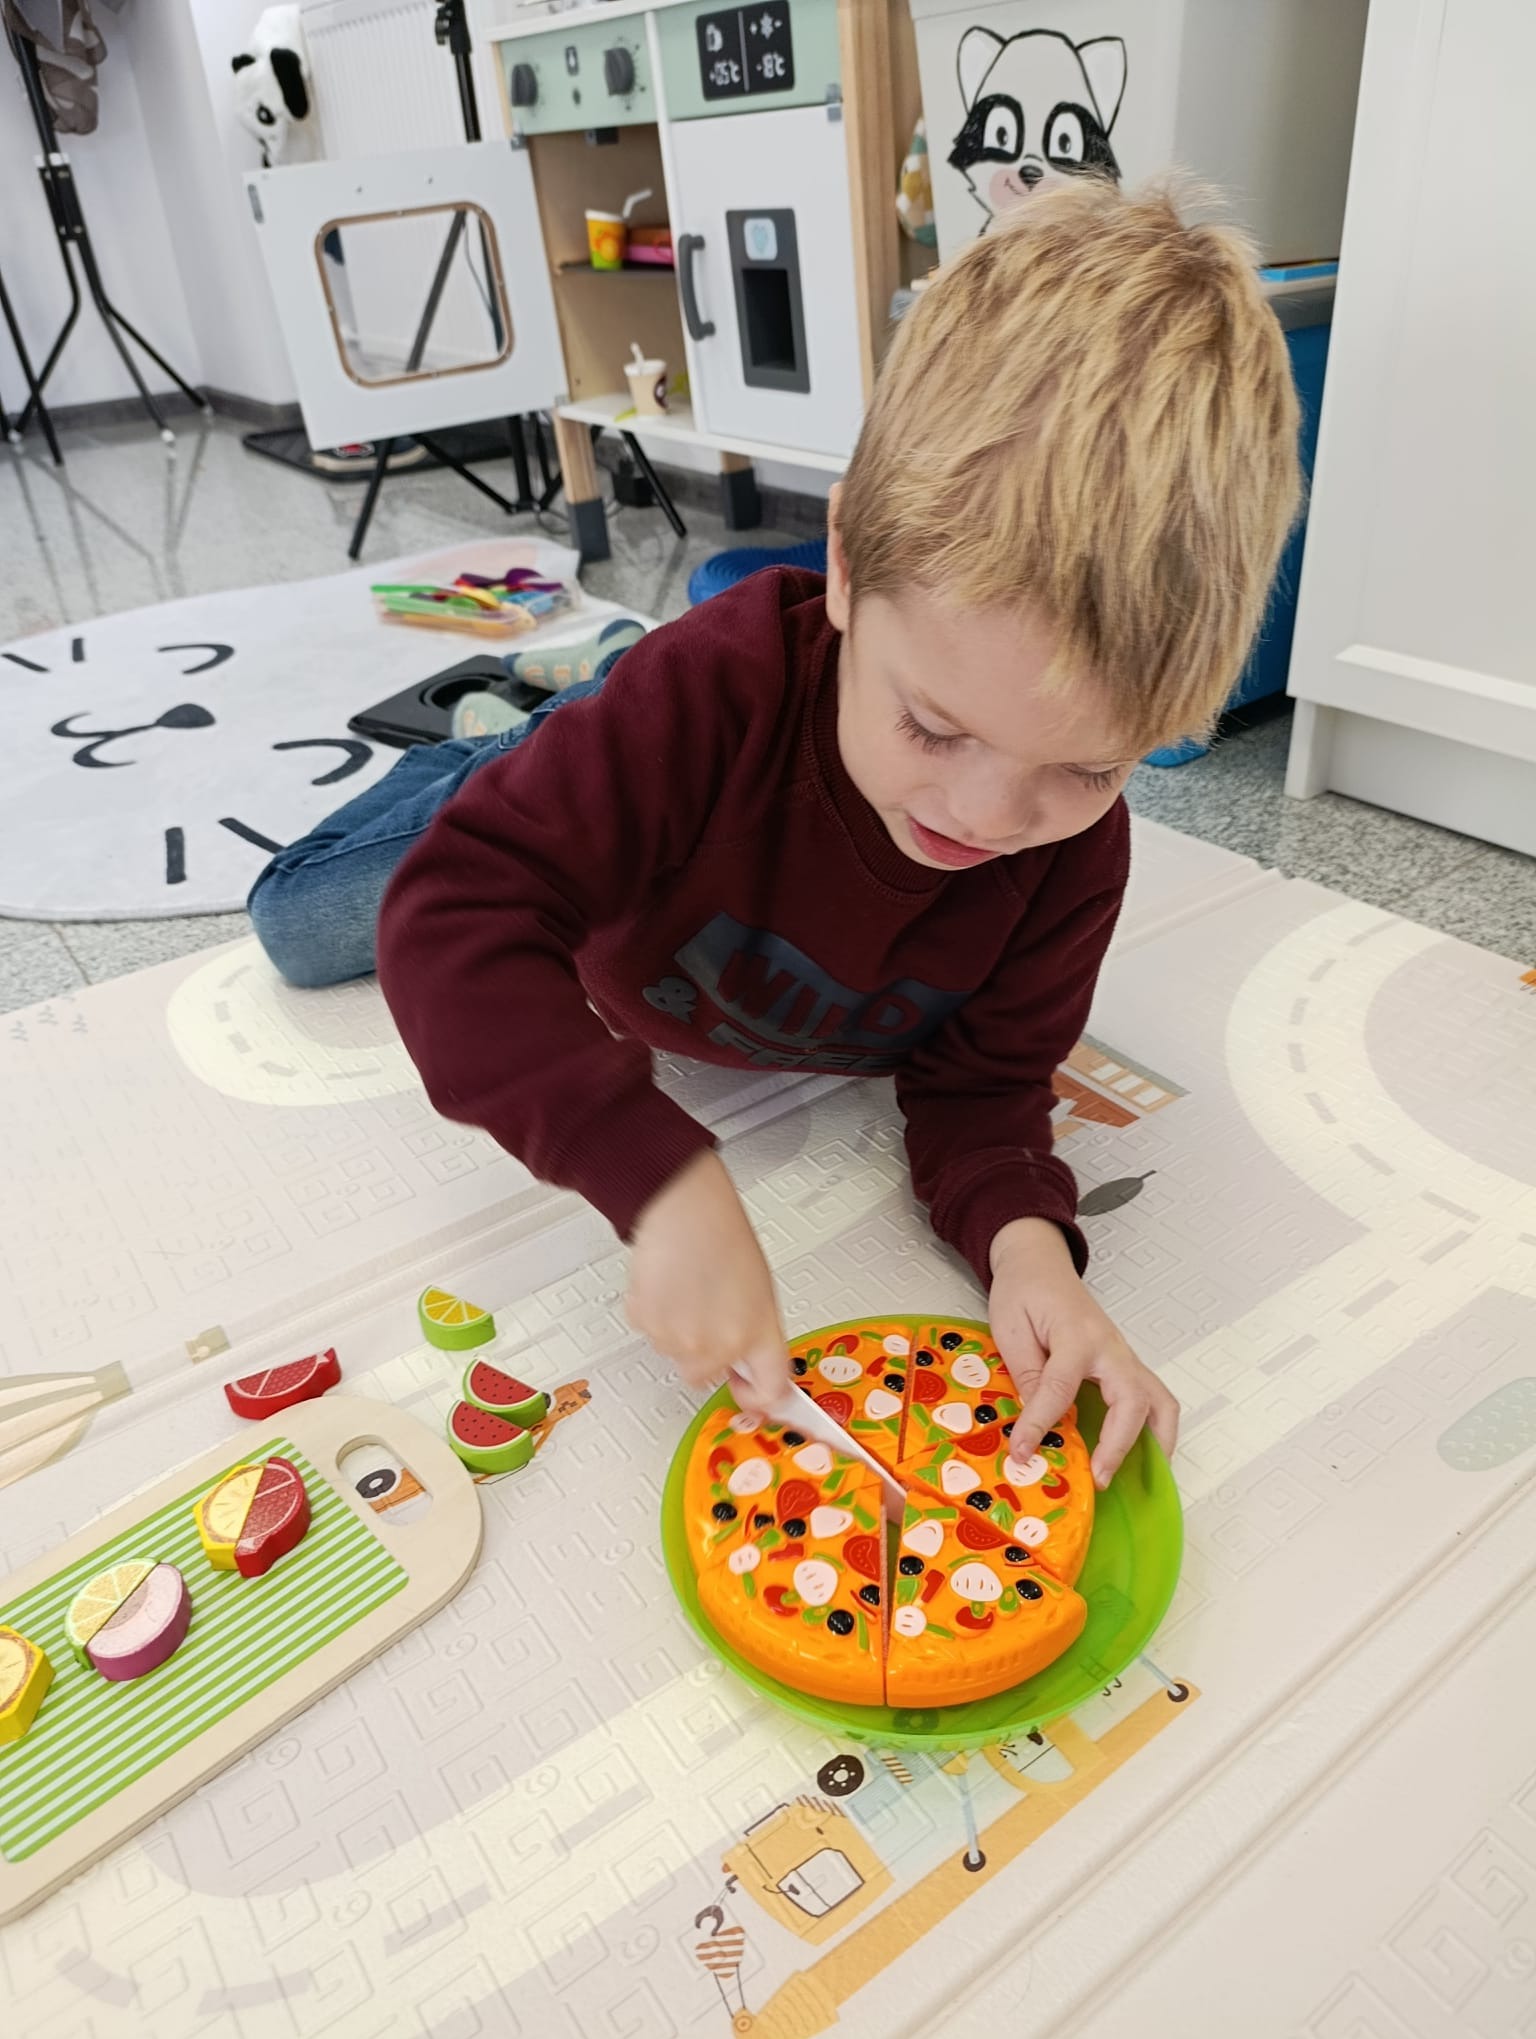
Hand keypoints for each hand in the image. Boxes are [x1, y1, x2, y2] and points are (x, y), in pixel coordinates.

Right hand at [627, 1150, 789, 1418]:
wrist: (685, 1210)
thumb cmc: (725, 1237)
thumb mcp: (760, 1290)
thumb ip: (754, 1334)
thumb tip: (748, 1361)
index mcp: (757, 1335)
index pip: (769, 1389)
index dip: (758, 1395)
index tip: (751, 1390)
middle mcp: (718, 1347)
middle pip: (708, 1374)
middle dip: (707, 1353)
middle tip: (708, 1313)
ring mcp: (679, 1341)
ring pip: (676, 1354)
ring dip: (679, 1332)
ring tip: (688, 1290)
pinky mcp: (647, 1326)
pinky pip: (652, 1333)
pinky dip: (657, 1316)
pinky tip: (668, 1286)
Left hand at [988, 1216, 1178, 1488]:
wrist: (1040, 1262)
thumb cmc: (1023, 1292)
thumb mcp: (1010, 1328)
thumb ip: (1027, 1372)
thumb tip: (1035, 1421)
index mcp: (1077, 1335)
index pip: (1062, 1388)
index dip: (1041, 1424)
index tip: (1023, 1453)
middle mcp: (1111, 1348)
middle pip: (1132, 1399)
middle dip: (1119, 1444)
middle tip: (1098, 1478)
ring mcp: (1124, 1356)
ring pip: (1159, 1401)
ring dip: (1155, 1442)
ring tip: (1137, 1477)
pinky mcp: (1126, 1365)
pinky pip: (1154, 1400)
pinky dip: (1155, 1431)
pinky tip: (1141, 1457)